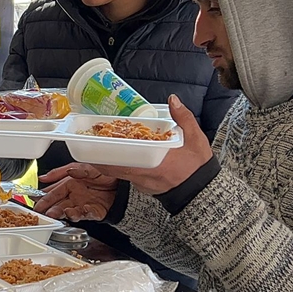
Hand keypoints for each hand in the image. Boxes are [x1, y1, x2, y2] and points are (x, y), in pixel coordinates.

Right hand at [33, 163, 118, 220]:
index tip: (35, 202)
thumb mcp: (81, 165)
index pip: (52, 192)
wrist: (123, 182)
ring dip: (63, 213)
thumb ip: (63, 171)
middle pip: (58, 204)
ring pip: (69, 211)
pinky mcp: (95, 212)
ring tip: (58, 214)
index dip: (43, 197)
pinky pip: (87, 214)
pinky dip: (83, 213)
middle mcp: (74, 196)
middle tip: (42, 212)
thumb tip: (46, 176)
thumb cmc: (104, 172)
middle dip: (50, 209)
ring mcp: (83, 204)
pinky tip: (80, 210)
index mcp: (69, 184)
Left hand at [89, 94, 213, 194]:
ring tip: (98, 145)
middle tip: (90, 142)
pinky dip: (119, 166)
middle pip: (114, 169)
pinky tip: (116, 154)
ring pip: (118, 173)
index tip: (94, 145)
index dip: (105, 157)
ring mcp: (141, 184)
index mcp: (155, 166)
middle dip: (99, 157)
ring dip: (107, 161)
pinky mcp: (143, 187)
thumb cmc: (198, 167)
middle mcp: (144, 177)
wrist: (202, 190)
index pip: (123, 164)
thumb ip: (184, 118)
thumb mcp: (196, 139)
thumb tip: (173, 100)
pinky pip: (125, 176)